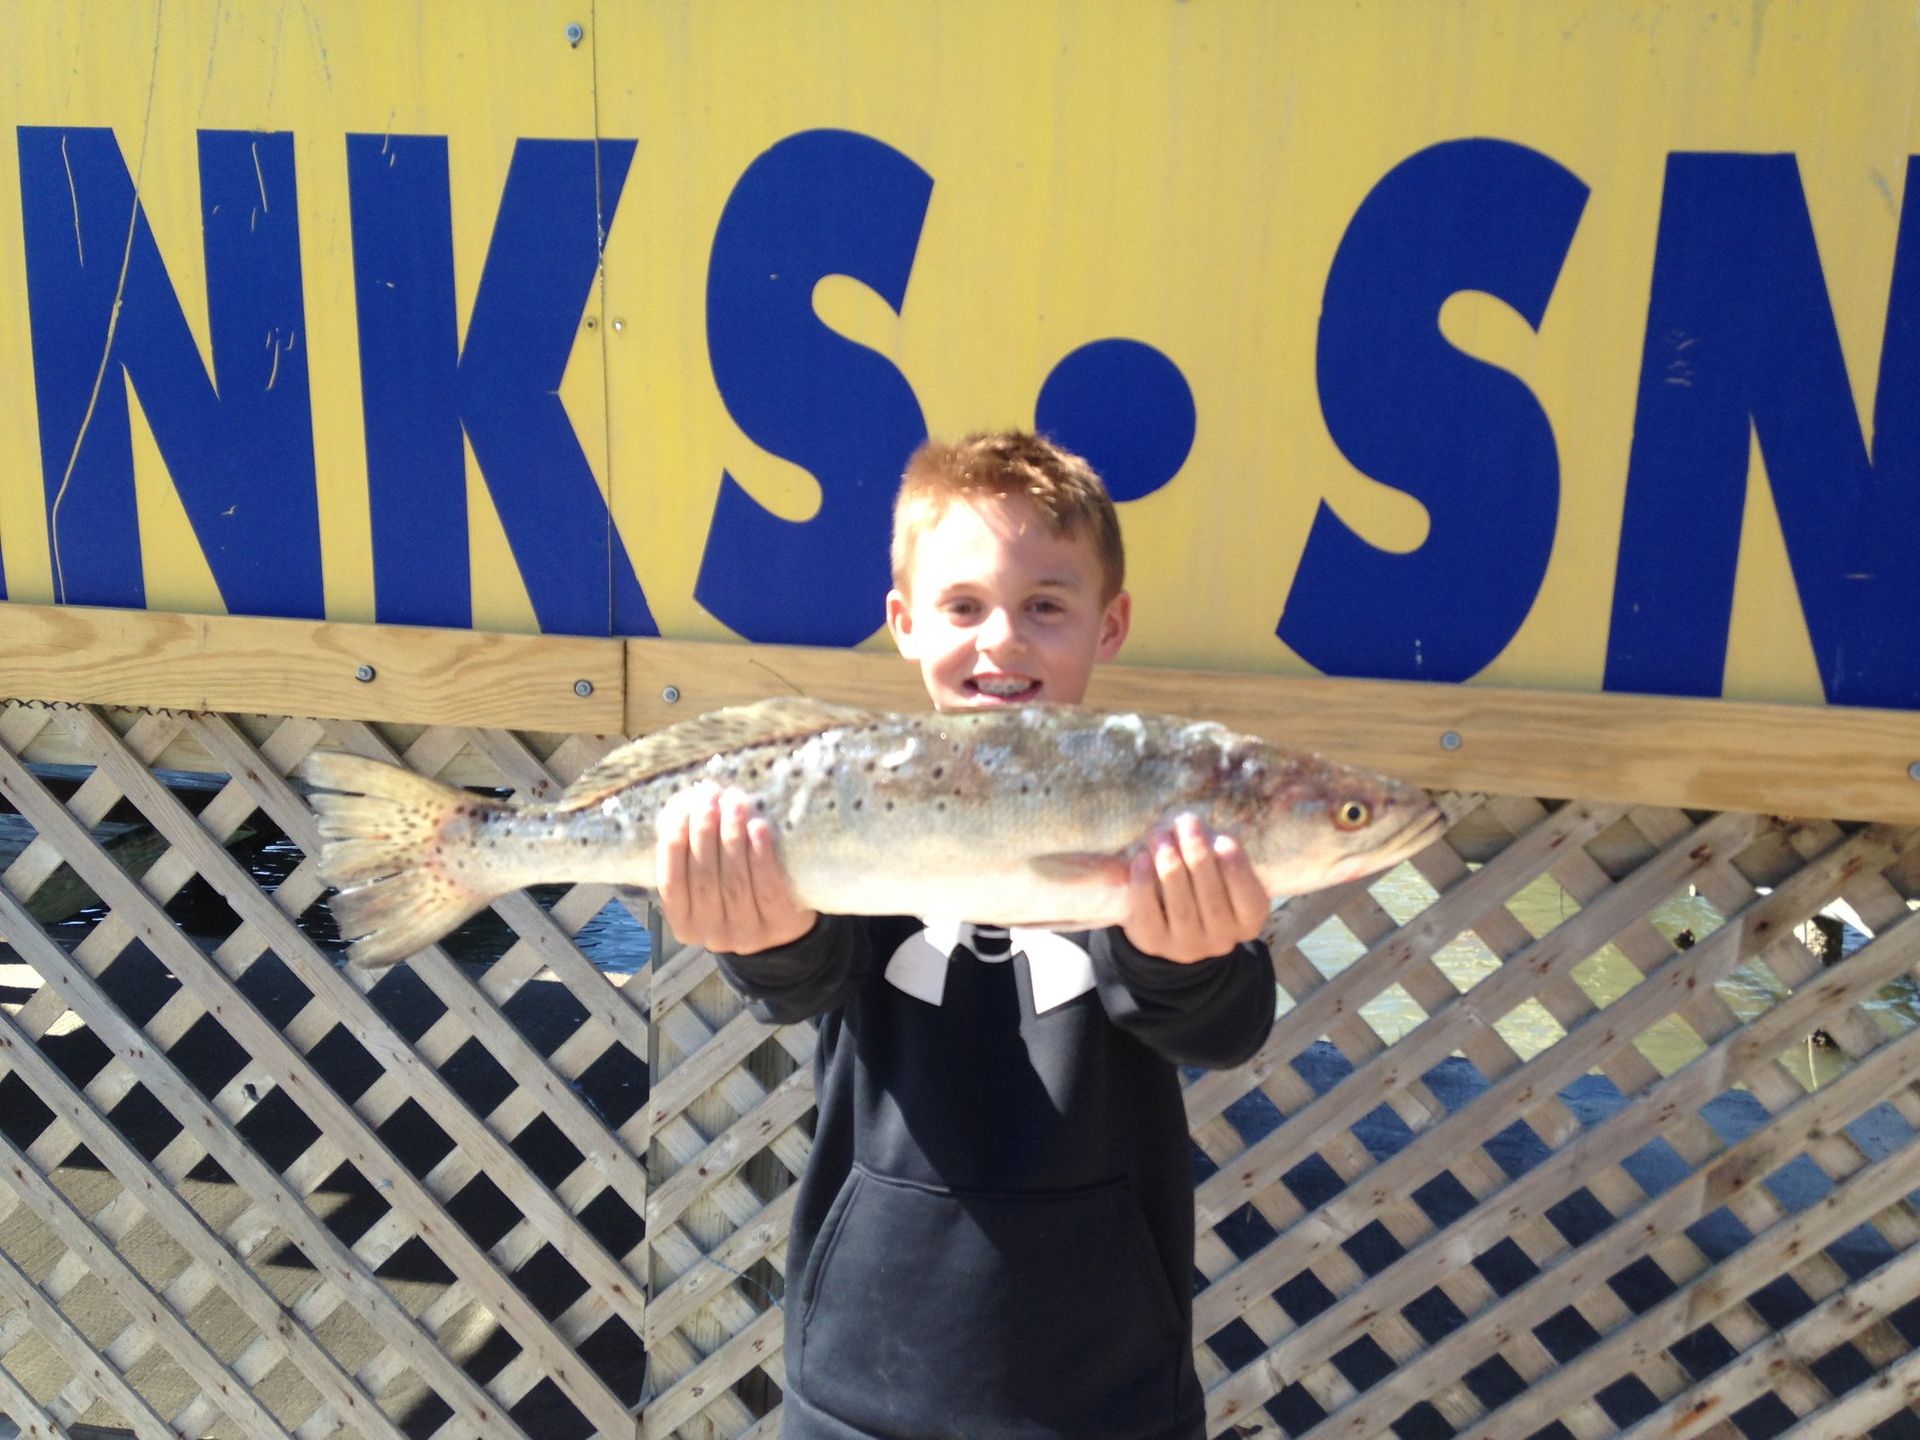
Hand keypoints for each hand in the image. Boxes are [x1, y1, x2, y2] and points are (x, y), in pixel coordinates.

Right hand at [656, 784, 817, 953]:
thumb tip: (685, 801)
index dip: (674, 843)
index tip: (681, 807)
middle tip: (710, 797)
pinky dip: (761, 855)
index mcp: (684, 922)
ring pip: (734, 881)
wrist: (783, 923)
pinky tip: (758, 827)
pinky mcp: (779, 925)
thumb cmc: (734, 886)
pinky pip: (767, 888)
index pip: (671, 882)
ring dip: (732, 837)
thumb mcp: (706, 875)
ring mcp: (746, 933)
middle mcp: (711, 933)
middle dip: (704, 832)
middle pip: (703, 879)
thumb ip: (690, 847)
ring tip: (734, 803)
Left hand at [1121, 813, 1268, 963]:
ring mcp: (1187, 946)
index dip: (1237, 869)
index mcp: (1248, 919)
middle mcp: (1222, 939)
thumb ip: (1218, 848)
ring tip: (1160, 835)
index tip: (1224, 839)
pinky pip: (1148, 914)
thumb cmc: (1200, 878)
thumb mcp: (1219, 866)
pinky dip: (1143, 884)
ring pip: (1181, 907)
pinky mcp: (1153, 943)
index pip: (1249, 899)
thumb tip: (1210, 829)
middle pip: (1212, 900)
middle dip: (1198, 856)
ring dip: (1170, 866)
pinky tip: (1141, 858)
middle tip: (1187, 823)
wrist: (1166, 914)